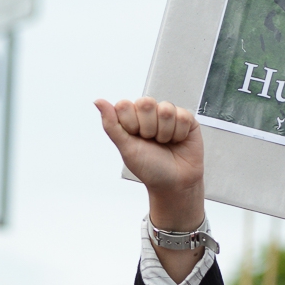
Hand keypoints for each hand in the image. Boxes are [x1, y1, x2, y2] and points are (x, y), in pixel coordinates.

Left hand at [94, 96, 204, 229]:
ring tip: (165, 142)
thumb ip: (111, 124)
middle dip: (148, 127)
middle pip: (145, 102)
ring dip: (164, 132)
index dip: (130, 123)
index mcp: (132, 119)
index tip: (134, 138)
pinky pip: (182, 116)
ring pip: (165, 109)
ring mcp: (167, 115)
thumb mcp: (126, 148)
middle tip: (151, 141)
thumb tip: (98, 101)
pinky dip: (179, 133)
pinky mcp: (186, 118)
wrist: (174, 183)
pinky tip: (177, 141)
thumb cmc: (150, 168)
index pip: (124, 104)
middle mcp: (149, 114)